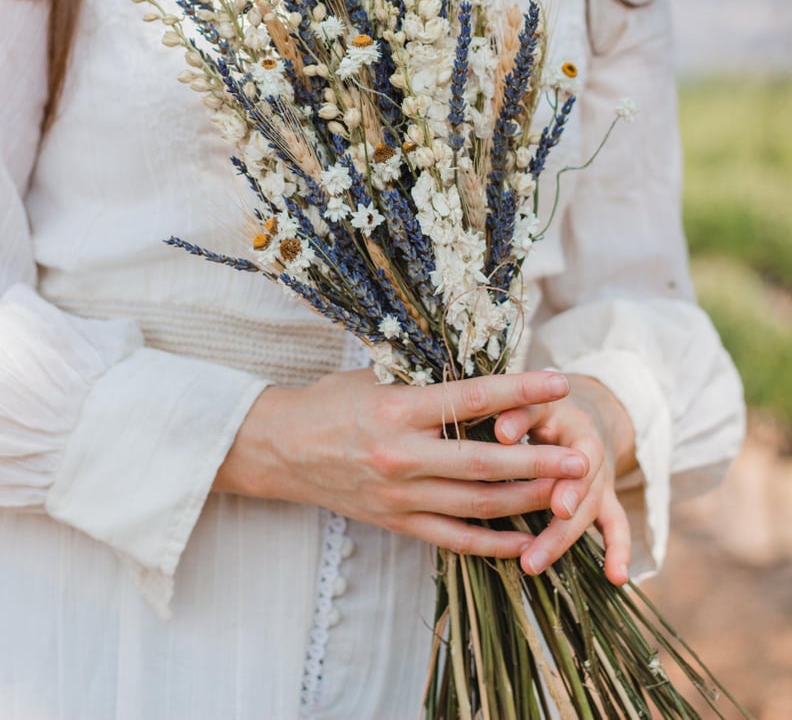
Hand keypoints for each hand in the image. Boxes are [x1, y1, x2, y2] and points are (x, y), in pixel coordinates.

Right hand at [213, 368, 591, 560]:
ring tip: (566, 496)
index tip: (558, 382)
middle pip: (482, 464)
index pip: (470, 398)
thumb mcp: (377, 378)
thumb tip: (486, 373)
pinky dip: (492, 543)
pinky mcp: (395, 523)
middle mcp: (400, 457)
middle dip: (537, 462)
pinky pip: (452, 539)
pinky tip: (526, 542)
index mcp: (397, 410)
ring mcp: (399, 496)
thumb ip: (428, 382)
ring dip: (525, 502)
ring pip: (475, 506)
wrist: (281, 449)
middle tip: (580, 458)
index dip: (518, 390)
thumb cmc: (331, 402)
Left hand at [494, 374, 636, 585]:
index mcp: (575, 427)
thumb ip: (518, 412)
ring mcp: (600, 481)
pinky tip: (616, 578)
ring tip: (531, 563)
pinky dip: (618, 551)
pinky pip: (616, 526)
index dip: (560, 468)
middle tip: (545, 529)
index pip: (575, 447)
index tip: (543, 488)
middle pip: (583, 484)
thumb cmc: (543, 409)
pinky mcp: (604, 501)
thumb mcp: (534, 402)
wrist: (577, 416)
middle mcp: (593, 456)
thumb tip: (498, 432)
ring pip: (589, 511)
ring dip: (562, 539)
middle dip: (565, 507)